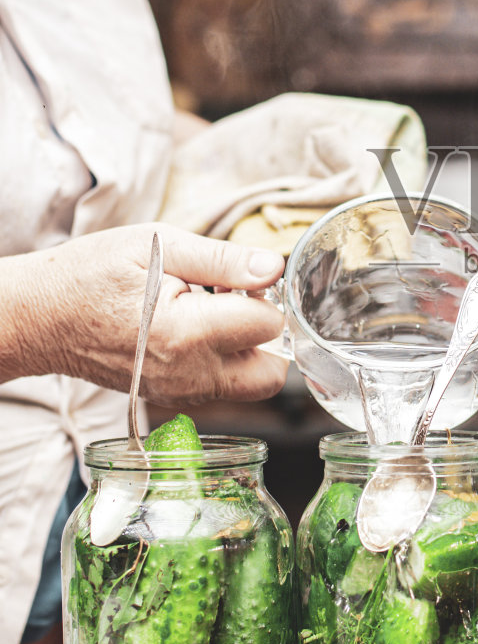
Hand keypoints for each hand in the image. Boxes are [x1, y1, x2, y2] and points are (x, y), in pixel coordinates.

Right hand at [1, 224, 287, 403]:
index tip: (240, 278)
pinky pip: (217, 389)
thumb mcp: (156, 245)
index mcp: (189, 332)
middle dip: (268, 336)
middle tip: (240, 301)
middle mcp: (189, 374)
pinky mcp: (169, 398)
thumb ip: (222, 259)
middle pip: (271, 374)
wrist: (38, 318)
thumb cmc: (90, 274)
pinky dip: (220, 363)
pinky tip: (192, 328)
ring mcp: (178, 393)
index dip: (264, 295)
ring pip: (247, 385)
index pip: (270, 325)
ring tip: (209, 311)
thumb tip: (273, 268)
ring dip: (244, 350)